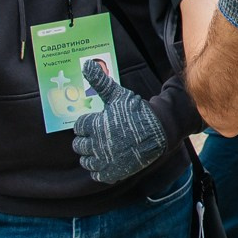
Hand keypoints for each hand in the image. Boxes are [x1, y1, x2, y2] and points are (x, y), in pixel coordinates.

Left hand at [70, 61, 169, 183]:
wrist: (159, 130)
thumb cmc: (137, 111)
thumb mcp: (118, 94)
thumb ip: (100, 82)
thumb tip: (87, 64)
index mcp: (95, 125)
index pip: (78, 127)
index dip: (87, 123)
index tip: (97, 120)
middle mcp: (97, 144)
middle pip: (78, 145)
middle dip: (86, 139)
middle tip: (99, 133)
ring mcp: (105, 160)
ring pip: (85, 160)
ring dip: (90, 154)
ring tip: (102, 146)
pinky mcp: (113, 172)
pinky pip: (96, 174)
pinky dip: (99, 168)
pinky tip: (107, 159)